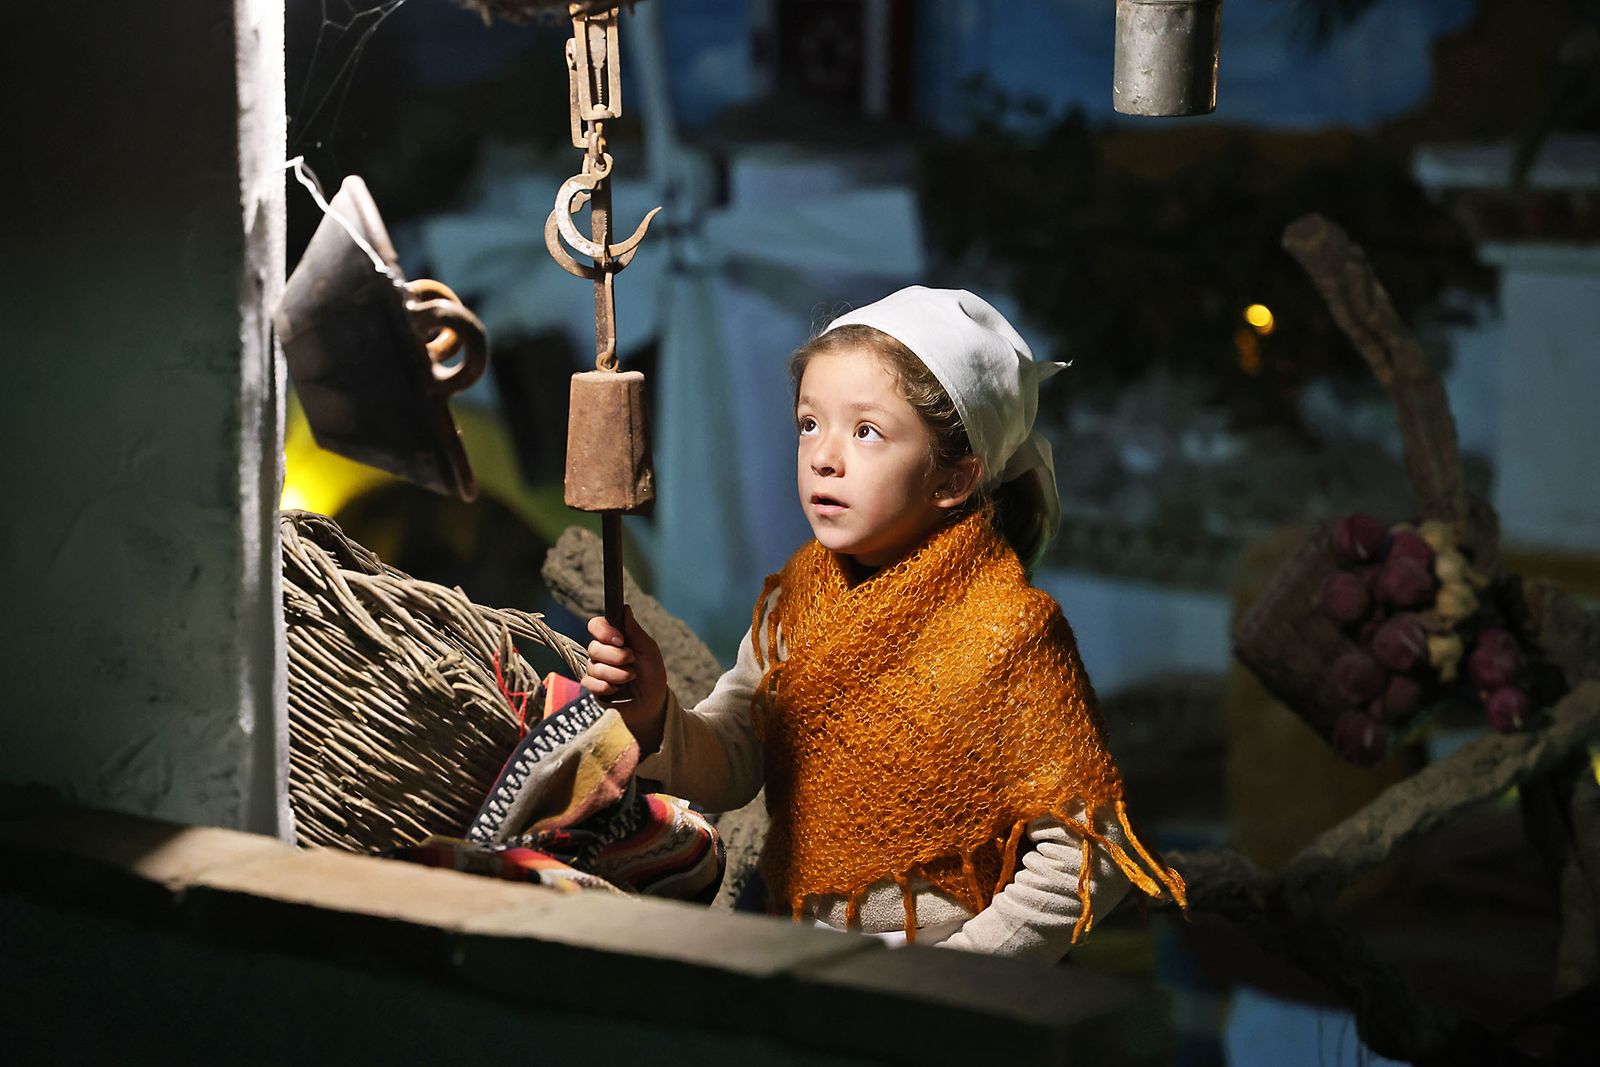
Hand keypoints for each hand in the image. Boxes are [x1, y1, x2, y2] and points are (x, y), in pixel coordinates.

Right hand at [581, 606, 668, 753]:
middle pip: (593, 647)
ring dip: (616, 673)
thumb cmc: (652, 675)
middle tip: (632, 661)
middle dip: (615, 656)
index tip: (620, 639)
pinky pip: (589, 683)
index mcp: (614, 640)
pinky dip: (606, 686)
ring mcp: (595, 670)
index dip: (603, 630)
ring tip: (630, 677)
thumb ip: (635, 631)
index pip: (596, 625)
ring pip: (593, 666)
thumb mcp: (648, 651)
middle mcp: (601, 653)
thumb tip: (625, 608)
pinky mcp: (592, 688)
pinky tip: (617, 690)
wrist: (652, 704)